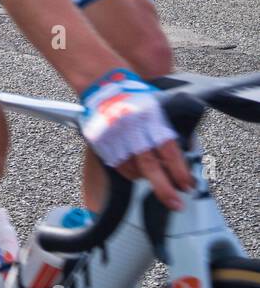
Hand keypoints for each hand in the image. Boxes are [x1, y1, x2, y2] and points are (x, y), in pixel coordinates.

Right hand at [80, 69, 191, 209]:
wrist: (103, 82)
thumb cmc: (135, 95)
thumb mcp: (157, 108)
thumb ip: (166, 131)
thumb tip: (185, 156)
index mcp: (149, 118)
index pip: (168, 150)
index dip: (179, 171)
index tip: (188, 186)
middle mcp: (131, 128)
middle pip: (149, 165)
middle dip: (164, 188)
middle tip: (177, 205)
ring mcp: (113, 135)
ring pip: (132, 169)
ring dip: (146, 179)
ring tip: (157, 182)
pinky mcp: (100, 141)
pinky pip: (116, 165)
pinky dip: (129, 172)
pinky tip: (136, 172)